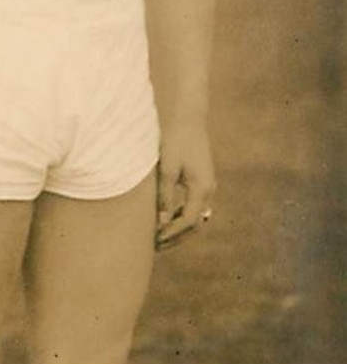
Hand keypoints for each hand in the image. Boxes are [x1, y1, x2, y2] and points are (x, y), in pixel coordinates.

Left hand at [156, 117, 215, 249]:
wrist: (187, 116)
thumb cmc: (175, 139)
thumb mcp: (167, 168)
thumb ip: (165, 195)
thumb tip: (161, 222)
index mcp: (202, 187)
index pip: (188, 221)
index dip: (171, 234)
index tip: (154, 241)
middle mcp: (209, 189)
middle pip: (195, 223)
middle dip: (176, 236)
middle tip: (156, 246)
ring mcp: (208, 184)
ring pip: (196, 215)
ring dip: (179, 227)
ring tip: (159, 237)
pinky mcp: (202, 179)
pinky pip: (194, 205)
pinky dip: (182, 215)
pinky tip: (166, 218)